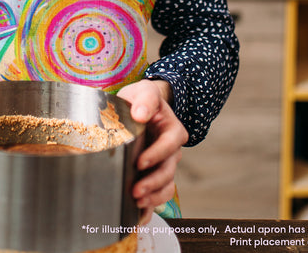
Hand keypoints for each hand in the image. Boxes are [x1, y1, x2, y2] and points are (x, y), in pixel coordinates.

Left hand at [117, 79, 187, 223]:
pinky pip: (159, 193)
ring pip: (166, 185)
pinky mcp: (156, 174)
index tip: (139, 162)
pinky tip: (139, 215)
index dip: (156, 154)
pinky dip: (151, 206)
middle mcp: (172, 150)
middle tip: (135, 191)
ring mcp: (165, 164)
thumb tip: (141, 114)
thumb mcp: (145, 91)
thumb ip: (145, 100)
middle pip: (168, 170)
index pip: (169, 144)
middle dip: (152, 183)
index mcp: (173, 130)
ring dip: (153, 197)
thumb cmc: (142, 99)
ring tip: (136, 203)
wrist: (141, 107)